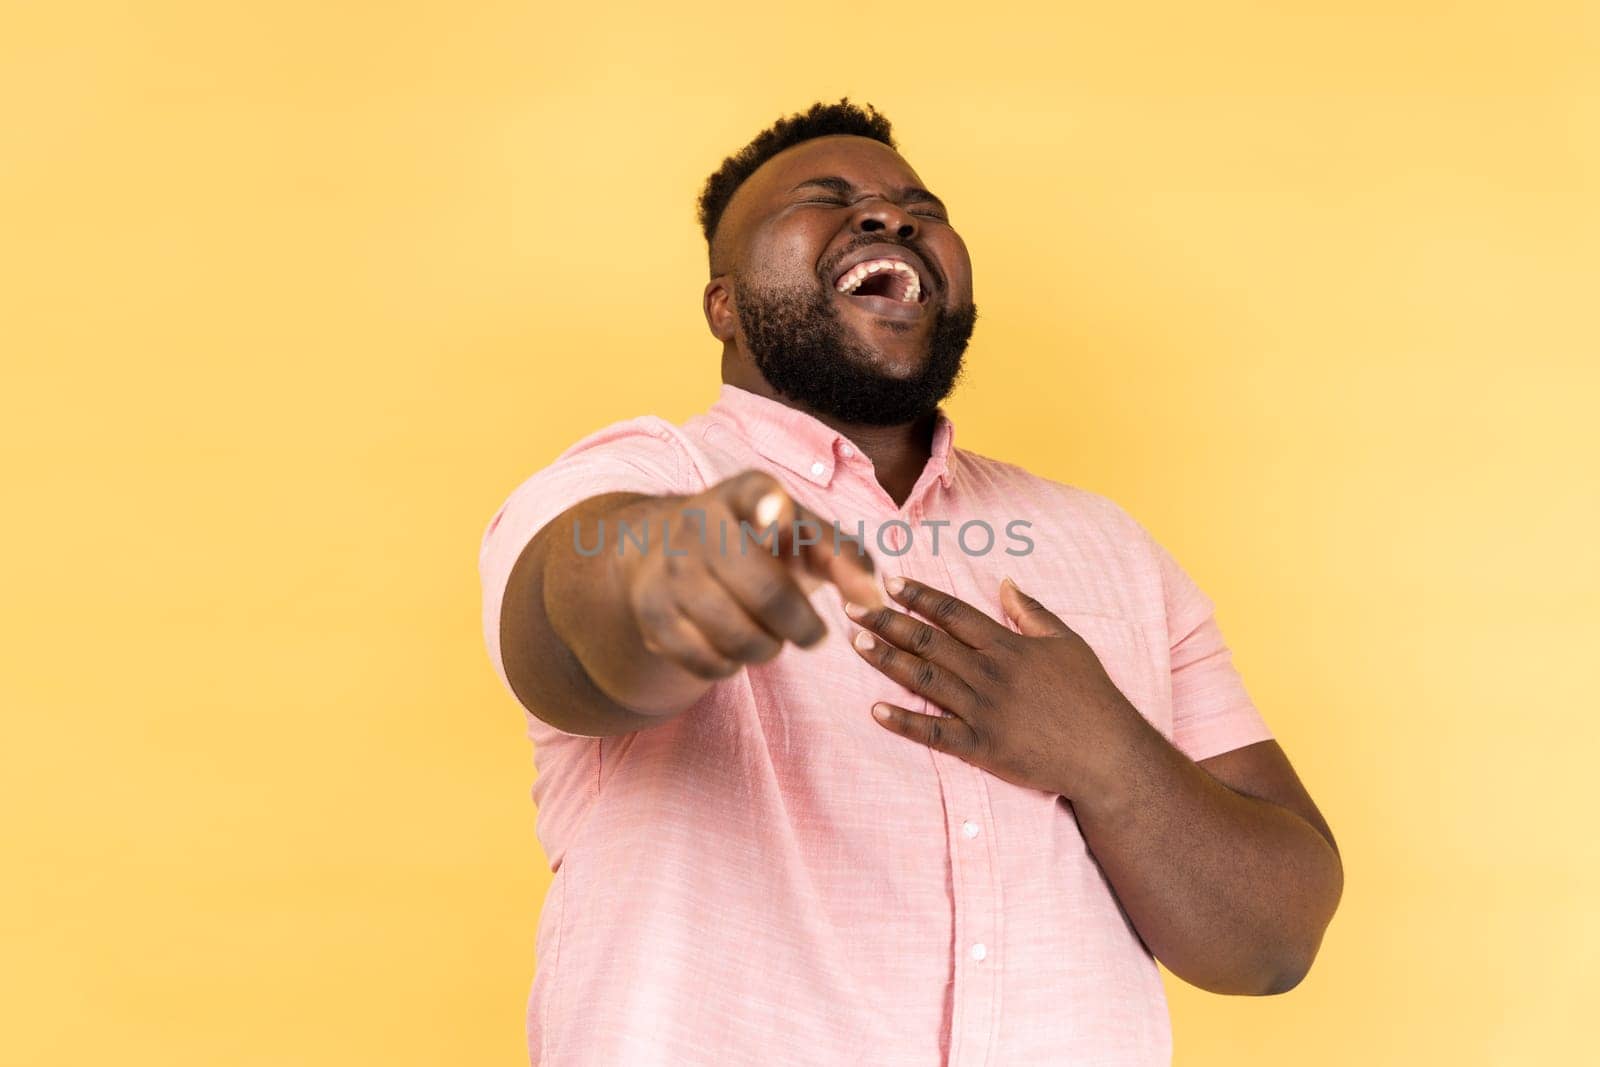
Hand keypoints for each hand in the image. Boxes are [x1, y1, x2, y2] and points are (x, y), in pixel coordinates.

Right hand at [619, 469, 883, 679]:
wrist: (670, 550)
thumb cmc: (759, 544)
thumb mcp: (803, 536)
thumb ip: (847, 559)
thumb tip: (876, 602)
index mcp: (744, 493)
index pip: (756, 493)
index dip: (767, 506)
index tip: (776, 512)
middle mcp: (699, 524)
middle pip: (764, 591)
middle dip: (800, 625)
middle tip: (813, 634)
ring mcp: (670, 569)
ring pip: (737, 636)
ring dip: (768, 649)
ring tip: (771, 635)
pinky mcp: (652, 613)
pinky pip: (708, 661)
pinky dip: (731, 665)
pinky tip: (733, 645)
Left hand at [845, 576, 1148, 799]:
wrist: (1105, 754)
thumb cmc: (1091, 695)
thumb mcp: (1067, 642)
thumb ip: (1032, 612)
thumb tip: (1005, 583)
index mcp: (1007, 646)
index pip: (953, 613)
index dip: (919, 596)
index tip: (889, 582)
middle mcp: (990, 674)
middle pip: (928, 642)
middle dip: (887, 622)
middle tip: (853, 607)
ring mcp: (983, 712)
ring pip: (924, 680)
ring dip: (887, 660)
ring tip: (855, 643)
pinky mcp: (981, 747)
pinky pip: (934, 733)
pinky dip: (903, 722)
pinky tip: (875, 709)